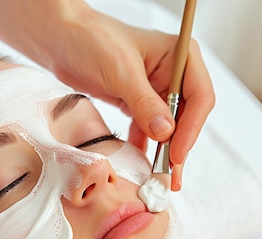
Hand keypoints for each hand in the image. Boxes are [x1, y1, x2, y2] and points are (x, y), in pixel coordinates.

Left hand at [44, 9, 214, 190]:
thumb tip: (166, 133)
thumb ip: (145, 103)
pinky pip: (146, 129)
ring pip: (168, 126)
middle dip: (179, 145)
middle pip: (187, 116)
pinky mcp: (136, 102)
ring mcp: (154, 89)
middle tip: (171, 176)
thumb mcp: (121, 72)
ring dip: (163, 150)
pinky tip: (140, 162)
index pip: (200, 96)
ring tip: (158, 176)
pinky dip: (144, 145)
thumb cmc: (92, 40)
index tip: (177, 153)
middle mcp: (172, 73)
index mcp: (180, 55)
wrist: (61, 39)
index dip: (192, 128)